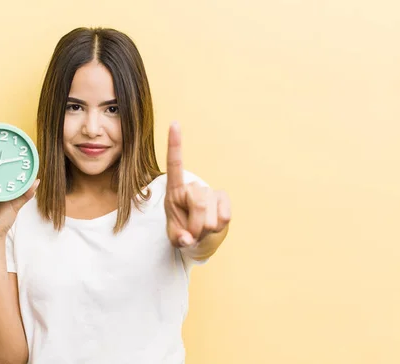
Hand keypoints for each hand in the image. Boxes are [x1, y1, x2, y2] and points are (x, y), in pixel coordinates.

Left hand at [164, 122, 230, 247]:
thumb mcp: (175, 238)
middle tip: (192, 233)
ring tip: (201, 229)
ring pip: (211, 214)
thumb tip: (188, 238)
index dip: (175, 145)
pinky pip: (225, 215)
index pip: (174, 165)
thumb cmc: (183, 234)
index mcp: (174, 191)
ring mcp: (209, 191)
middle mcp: (192, 187)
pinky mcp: (223, 198)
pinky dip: (218, 226)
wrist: (199, 239)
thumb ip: (179, 239)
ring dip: (205, 229)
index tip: (175, 123)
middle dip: (195, 225)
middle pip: (198, 203)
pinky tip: (214, 224)